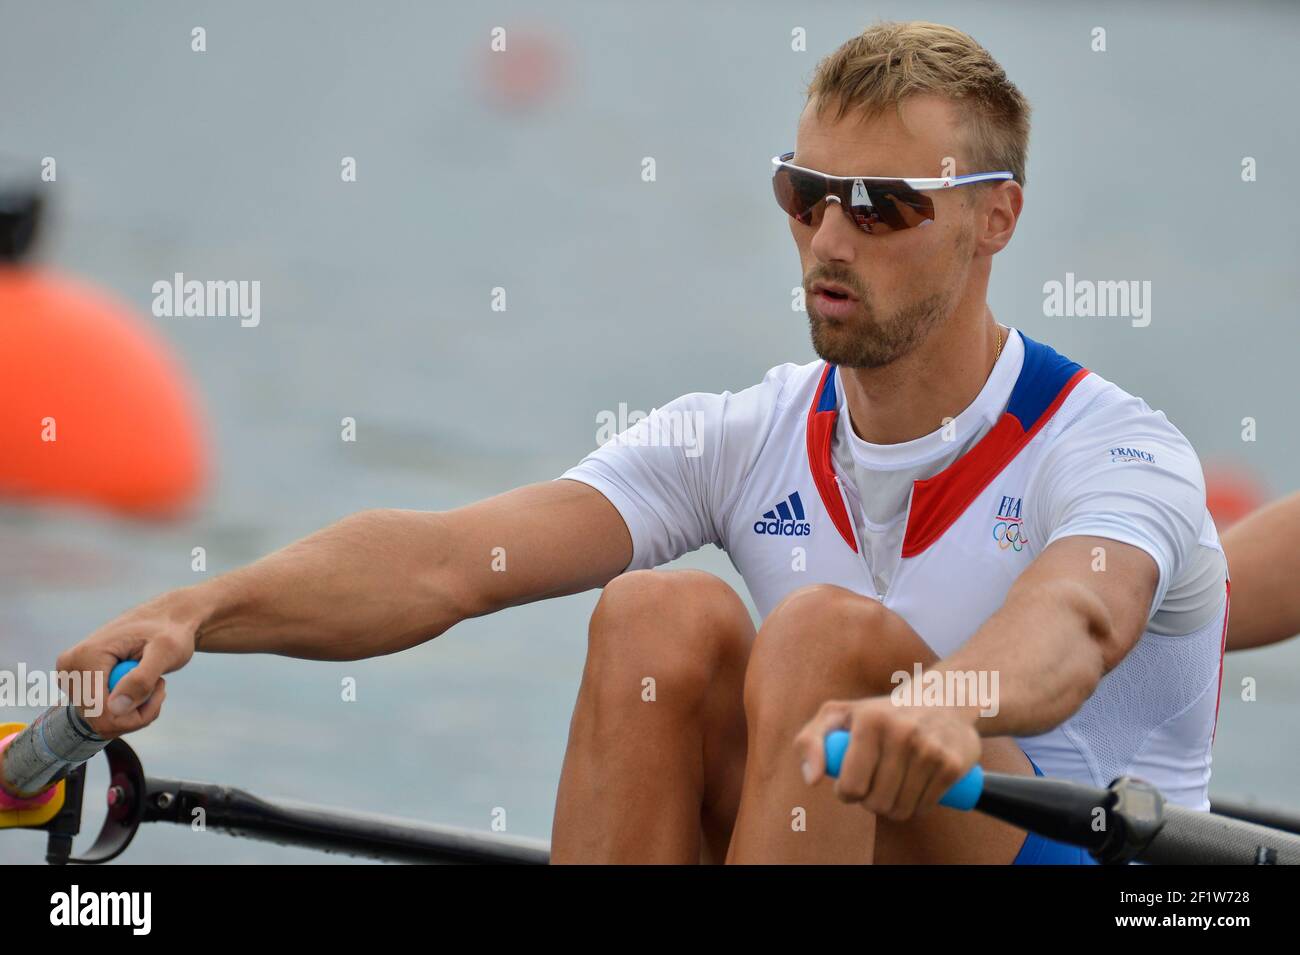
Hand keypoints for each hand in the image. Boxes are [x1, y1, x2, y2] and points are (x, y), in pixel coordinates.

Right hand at [54, 588, 204, 737]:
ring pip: (103, 722)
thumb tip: (115, 708)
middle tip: (159, 685)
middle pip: (101, 721)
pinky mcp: (80, 688)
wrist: (163, 621)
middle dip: (137, 712)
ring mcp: (72, 681)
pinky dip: (128, 711)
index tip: (160, 688)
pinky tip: (139, 688)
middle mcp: (70, 670)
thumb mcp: (167, 650)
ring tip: (151, 683)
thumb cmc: (168, 631)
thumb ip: (142, 679)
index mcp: (85, 657)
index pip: (99, 712)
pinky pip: (104, 717)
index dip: (135, 715)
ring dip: (135, 712)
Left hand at [794, 696, 980, 820]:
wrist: (941, 699)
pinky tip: (914, 789)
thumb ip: (810, 742)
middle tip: (873, 786)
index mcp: (870, 720)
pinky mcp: (952, 765)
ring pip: (901, 810)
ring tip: (892, 788)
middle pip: (876, 802)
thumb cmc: (880, 713)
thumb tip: (811, 780)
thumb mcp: (839, 715)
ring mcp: (930, 749)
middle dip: (870, 802)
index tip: (850, 784)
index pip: (851, 785)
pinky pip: (925, 807)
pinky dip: (917, 807)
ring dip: (893, 809)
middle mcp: (902, 732)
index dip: (847, 793)